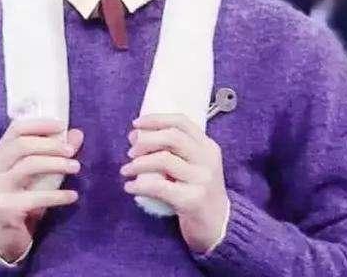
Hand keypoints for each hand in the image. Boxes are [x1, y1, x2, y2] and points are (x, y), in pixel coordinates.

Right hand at [0, 118, 83, 262]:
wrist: (1, 237)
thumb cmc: (20, 197)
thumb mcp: (35, 174)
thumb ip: (53, 153)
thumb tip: (77, 134)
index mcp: (0, 154)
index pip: (16, 129)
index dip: (40, 124)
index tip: (62, 125)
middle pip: (22, 145)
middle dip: (51, 145)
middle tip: (72, 150)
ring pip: (29, 165)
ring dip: (56, 164)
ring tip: (76, 167)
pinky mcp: (6, 209)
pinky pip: (36, 197)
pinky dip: (58, 195)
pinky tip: (73, 196)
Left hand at [120, 113, 228, 254]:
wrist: (220, 226)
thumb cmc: (199, 192)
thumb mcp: (194, 165)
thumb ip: (174, 149)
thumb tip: (137, 136)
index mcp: (207, 146)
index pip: (181, 121)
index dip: (156, 119)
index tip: (136, 124)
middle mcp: (207, 159)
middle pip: (172, 137)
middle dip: (146, 140)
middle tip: (130, 150)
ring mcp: (202, 179)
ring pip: (164, 160)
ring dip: (139, 163)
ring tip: (126, 170)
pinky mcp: (193, 200)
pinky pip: (160, 187)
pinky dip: (140, 184)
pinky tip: (130, 187)